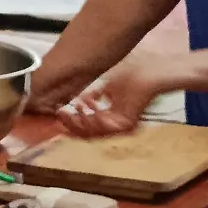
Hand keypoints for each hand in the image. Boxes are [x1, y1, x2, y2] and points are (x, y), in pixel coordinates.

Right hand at [54, 54, 170, 136]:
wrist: (149, 73)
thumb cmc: (132, 77)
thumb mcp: (107, 87)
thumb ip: (94, 97)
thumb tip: (79, 99)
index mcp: (112, 118)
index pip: (88, 127)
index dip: (72, 122)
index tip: (59, 115)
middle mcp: (116, 126)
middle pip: (88, 134)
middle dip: (71, 125)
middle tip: (59, 115)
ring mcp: (121, 127)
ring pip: (94, 134)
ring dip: (79, 123)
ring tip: (70, 111)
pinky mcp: (127, 125)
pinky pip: (104, 129)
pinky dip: (91, 120)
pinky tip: (84, 110)